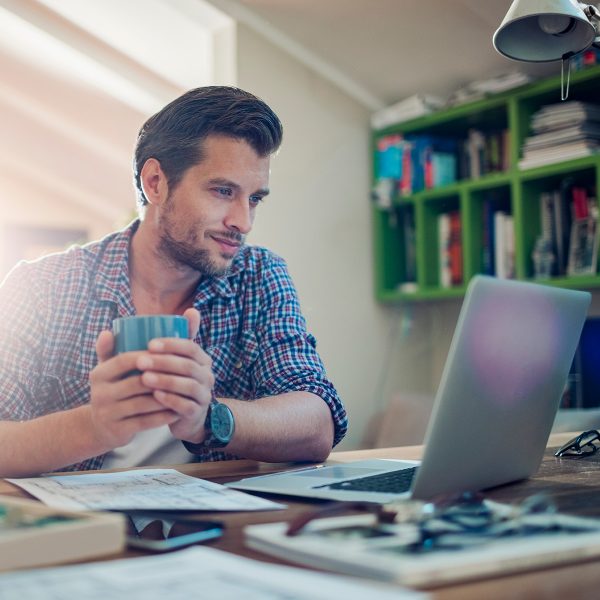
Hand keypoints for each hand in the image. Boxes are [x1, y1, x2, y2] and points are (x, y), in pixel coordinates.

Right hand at [89, 331, 179, 451]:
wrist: (100, 427)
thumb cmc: (112, 390)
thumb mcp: (106, 370)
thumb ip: (109, 350)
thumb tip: (109, 331)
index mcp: (99, 374)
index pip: (125, 361)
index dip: (148, 357)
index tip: (168, 353)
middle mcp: (100, 393)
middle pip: (137, 383)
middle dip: (162, 378)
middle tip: (183, 374)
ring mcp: (108, 413)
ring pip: (143, 403)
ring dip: (166, 397)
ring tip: (184, 392)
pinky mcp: (118, 430)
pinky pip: (145, 422)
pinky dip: (163, 416)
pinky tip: (177, 411)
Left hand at [135, 308, 214, 443]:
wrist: (183, 416)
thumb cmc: (174, 381)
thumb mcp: (175, 360)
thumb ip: (176, 338)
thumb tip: (190, 310)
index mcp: (202, 359)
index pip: (190, 347)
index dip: (171, 344)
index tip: (149, 344)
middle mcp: (207, 375)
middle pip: (188, 365)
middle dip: (163, 362)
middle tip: (141, 361)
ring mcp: (204, 394)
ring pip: (187, 385)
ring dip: (165, 380)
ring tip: (144, 378)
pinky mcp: (197, 412)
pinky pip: (186, 405)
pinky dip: (170, 400)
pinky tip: (155, 396)